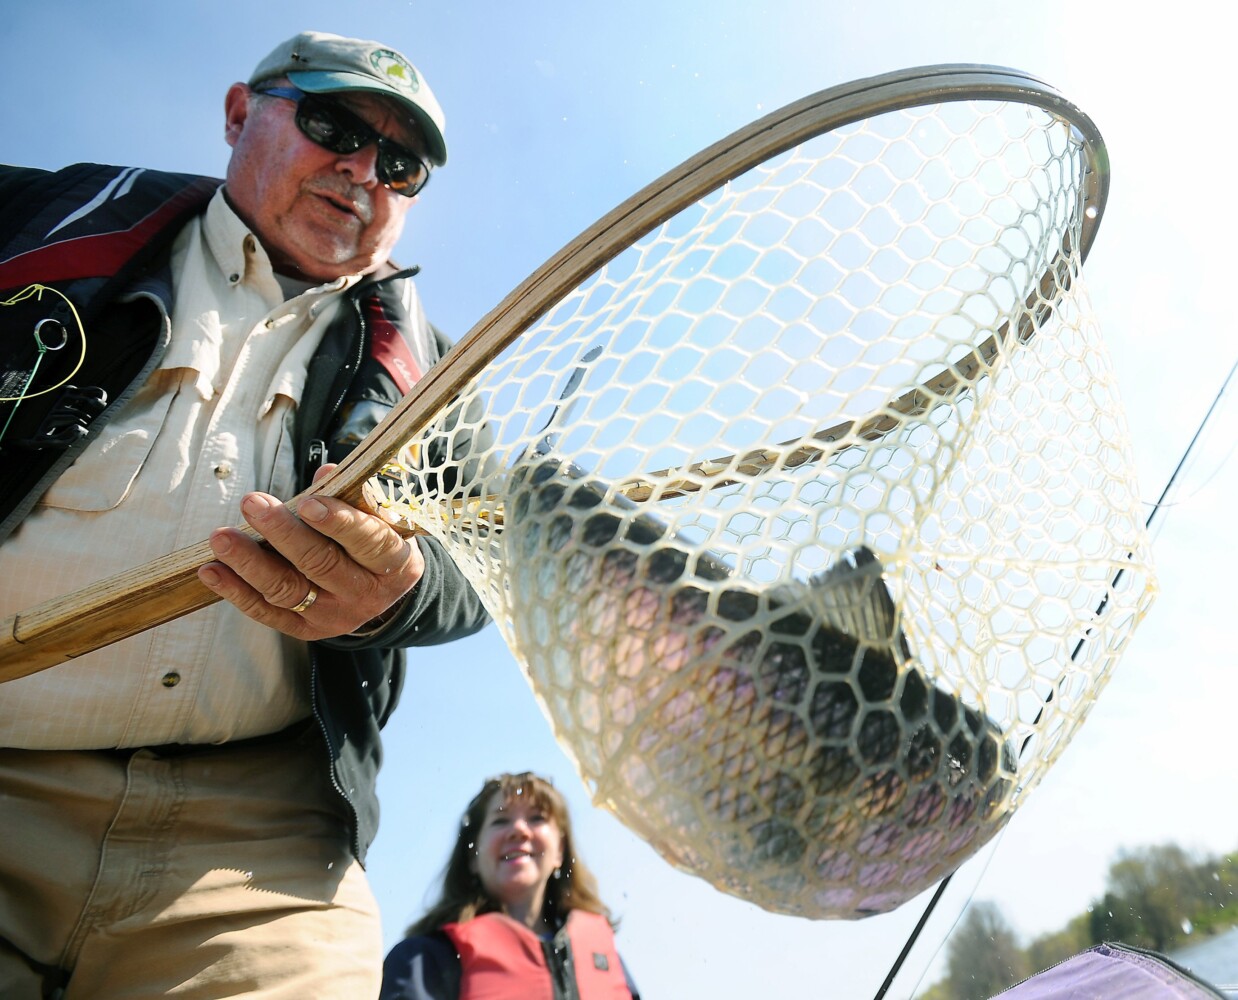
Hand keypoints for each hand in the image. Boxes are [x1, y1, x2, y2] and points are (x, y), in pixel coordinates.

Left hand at [197, 466, 423, 639]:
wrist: (379, 593)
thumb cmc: (375, 541)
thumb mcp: (380, 519)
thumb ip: (354, 497)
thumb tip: (325, 475)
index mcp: (394, 564)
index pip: (370, 542)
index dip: (339, 523)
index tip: (308, 503)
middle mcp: (366, 594)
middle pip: (321, 564)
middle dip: (283, 533)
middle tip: (253, 503)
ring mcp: (334, 616)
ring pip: (288, 589)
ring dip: (250, 562)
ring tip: (221, 537)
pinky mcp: (305, 630)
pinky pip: (267, 613)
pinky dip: (236, 592)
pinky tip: (212, 571)